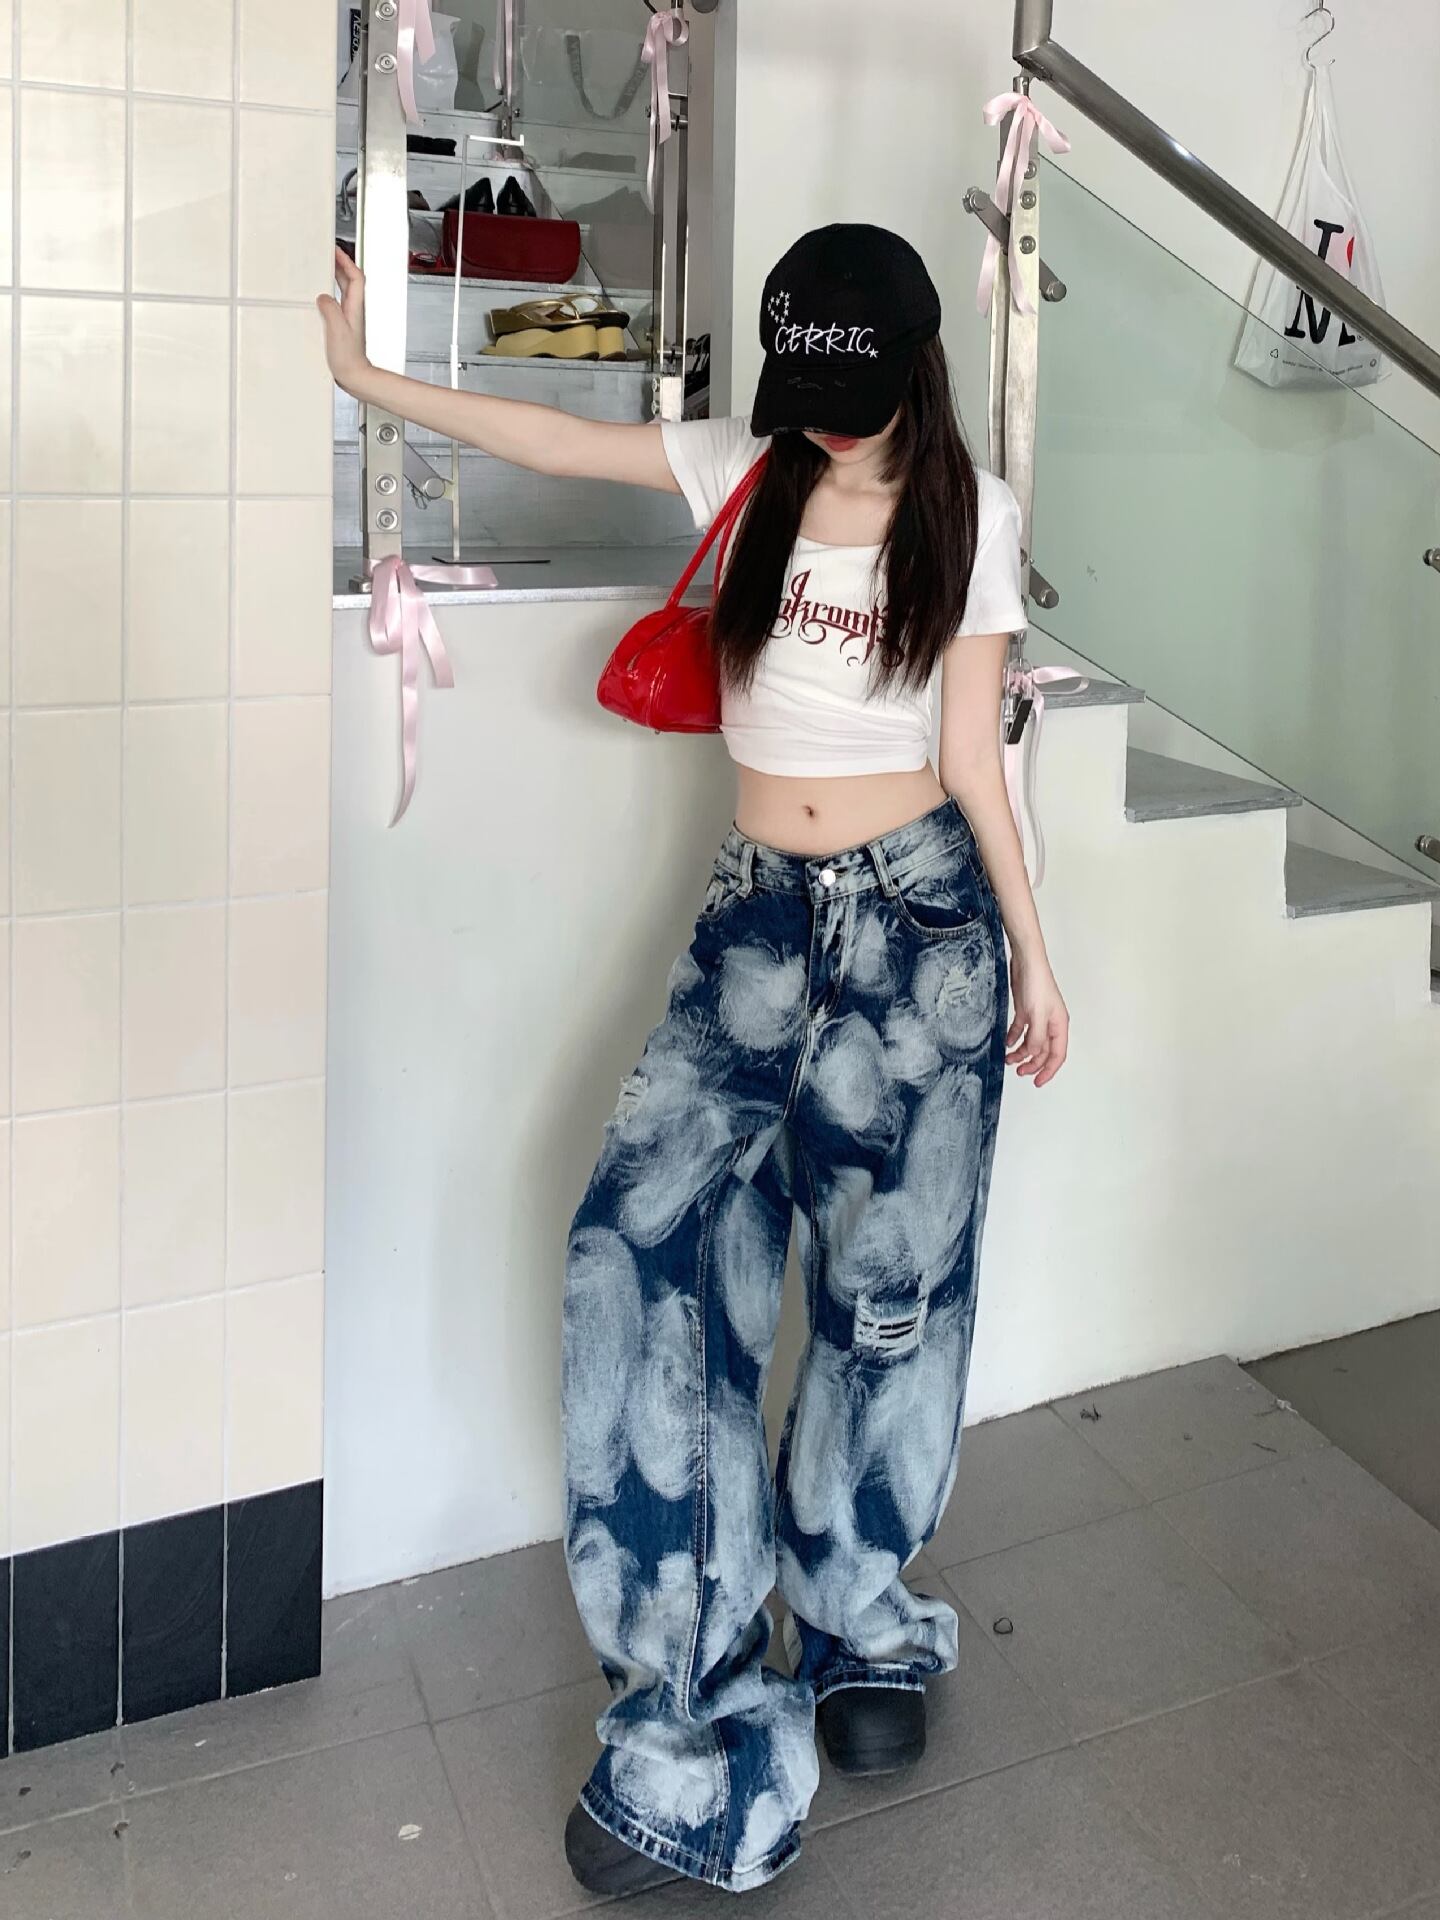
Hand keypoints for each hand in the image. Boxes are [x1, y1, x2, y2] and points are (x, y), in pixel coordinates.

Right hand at [316, 245, 370, 393]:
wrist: (354, 377)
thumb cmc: (349, 359)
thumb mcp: (337, 330)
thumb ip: (331, 310)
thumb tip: (323, 297)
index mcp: (355, 308)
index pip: (356, 277)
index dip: (346, 261)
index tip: (335, 250)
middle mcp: (353, 311)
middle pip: (349, 281)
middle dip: (339, 265)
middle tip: (327, 255)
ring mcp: (348, 319)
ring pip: (343, 291)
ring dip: (334, 278)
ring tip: (322, 268)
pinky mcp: (341, 327)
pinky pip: (335, 304)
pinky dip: (328, 294)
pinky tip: (319, 296)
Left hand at [1005, 945, 1068, 1086]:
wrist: (1026, 962)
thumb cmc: (1037, 984)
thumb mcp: (1037, 1015)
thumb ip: (1036, 1038)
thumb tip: (1033, 1054)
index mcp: (1059, 1026)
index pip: (1057, 1055)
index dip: (1048, 1070)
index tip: (1037, 1082)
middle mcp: (1050, 1023)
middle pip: (1043, 1051)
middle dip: (1032, 1064)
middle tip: (1019, 1072)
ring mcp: (1038, 1017)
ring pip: (1031, 1042)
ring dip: (1021, 1052)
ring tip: (1009, 1059)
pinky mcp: (1026, 1010)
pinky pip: (1021, 1030)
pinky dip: (1014, 1038)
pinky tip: (1007, 1043)